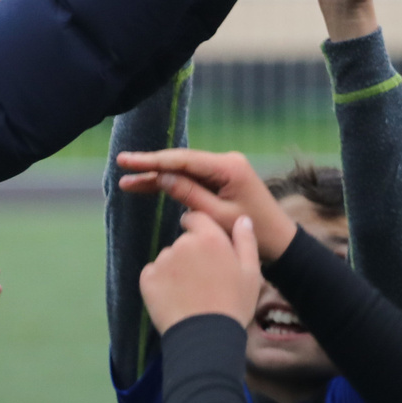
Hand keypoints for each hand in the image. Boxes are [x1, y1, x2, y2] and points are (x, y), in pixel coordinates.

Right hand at [116, 148, 297, 262]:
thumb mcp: (218, 217)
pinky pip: (193, 179)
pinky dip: (173, 184)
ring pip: (184, 170)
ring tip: (128, 181)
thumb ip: (190, 195)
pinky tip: (150, 185)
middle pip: (181, 162)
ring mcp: (224, 169)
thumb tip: (162, 176)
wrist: (279, 242)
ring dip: (158, 176)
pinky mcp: (221, 180)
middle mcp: (226, 161)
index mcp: (228, 167)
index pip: (184, 160)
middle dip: (151, 166)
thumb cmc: (253, 233)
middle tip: (122, 165)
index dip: (154, 160)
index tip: (129, 161)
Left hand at [138, 210, 262, 333]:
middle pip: (183, 242)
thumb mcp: (251, 273)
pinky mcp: (147, 279)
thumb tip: (242, 219)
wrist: (206, 338)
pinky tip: (174, 300)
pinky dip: (160, 284)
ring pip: (168, 259)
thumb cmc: (233, 305)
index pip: (196, 218)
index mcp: (209, 238)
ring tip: (189, 294)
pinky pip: (152, 274)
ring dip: (175, 269)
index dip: (199, 229)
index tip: (205, 248)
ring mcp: (163, 261)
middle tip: (203, 280)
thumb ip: (245, 241)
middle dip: (190, 254)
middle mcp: (183, 244)